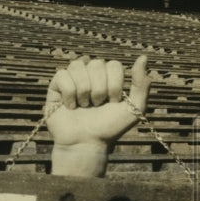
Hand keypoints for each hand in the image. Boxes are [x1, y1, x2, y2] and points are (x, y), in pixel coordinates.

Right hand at [45, 54, 151, 174]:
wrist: (87, 143)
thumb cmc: (111, 128)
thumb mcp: (135, 108)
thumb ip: (141, 84)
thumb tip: (143, 57)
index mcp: (109, 77)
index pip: (114, 64)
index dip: (115, 84)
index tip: (113, 102)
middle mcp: (91, 75)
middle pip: (97, 64)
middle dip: (100, 89)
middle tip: (98, 105)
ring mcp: (73, 79)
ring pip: (78, 65)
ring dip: (84, 90)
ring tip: (85, 106)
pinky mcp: (56, 86)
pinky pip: (62, 74)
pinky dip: (69, 93)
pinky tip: (71, 106)